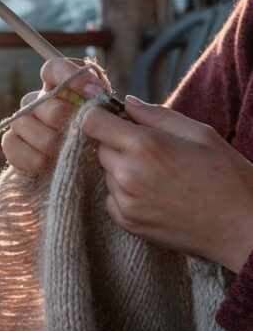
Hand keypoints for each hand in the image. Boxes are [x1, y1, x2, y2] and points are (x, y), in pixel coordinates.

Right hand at [1, 56, 106, 172]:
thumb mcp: (109, 123)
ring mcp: (22, 122)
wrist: (85, 177)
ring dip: (49, 141)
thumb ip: (105, 104)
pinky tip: (47, 164)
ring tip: (67, 154)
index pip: (54, 68)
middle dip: (66, 121)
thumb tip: (97, 93)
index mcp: (61, 89)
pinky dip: (31, 157)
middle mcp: (38, 101)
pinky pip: (11, 144)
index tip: (94, 93)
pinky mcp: (12, 144)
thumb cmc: (98, 144)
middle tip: (83, 135)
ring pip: (24, 123)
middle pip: (44, 101)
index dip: (71, 76)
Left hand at [81, 95, 252, 272]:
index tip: (116, 118)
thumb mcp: (200, 133)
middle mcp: (127, 175)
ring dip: (122, 168)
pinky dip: (125, 192)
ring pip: (106, 173)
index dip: (101, 116)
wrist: (239, 227)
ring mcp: (125, 202)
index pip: (92, 122)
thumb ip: (157, 115)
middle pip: (99, 147)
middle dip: (117, 142)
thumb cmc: (226, 177)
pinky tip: (155, 193)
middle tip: (151, 149)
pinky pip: (111, 197)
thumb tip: (127, 103)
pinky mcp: (127, 222)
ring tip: (159, 175)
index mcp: (144, 146)